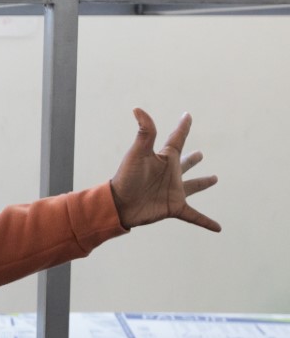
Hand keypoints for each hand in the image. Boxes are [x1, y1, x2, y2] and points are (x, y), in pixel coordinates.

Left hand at [109, 109, 220, 231]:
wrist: (119, 204)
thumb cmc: (127, 177)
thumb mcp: (138, 153)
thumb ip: (144, 132)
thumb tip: (138, 109)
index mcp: (164, 159)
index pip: (177, 139)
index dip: (182, 128)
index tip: (187, 116)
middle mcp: (170, 174)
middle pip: (184, 164)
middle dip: (192, 160)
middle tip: (200, 154)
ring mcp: (174, 191)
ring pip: (192, 186)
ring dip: (202, 183)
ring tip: (214, 178)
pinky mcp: (174, 207)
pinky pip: (194, 215)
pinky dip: (206, 221)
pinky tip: (218, 228)